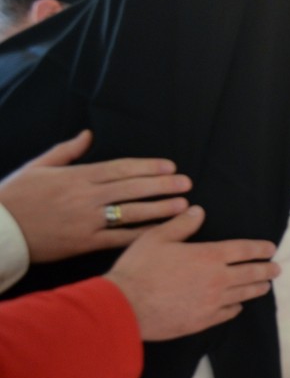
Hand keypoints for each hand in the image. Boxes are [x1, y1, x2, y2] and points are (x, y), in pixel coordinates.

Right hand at [0, 130, 191, 262]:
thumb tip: (88, 134)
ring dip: (159, 208)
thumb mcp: (38, 167)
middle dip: (161, 185)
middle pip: (131, 188)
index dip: (147, 167)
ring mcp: (86, 220)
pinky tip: (161, 232)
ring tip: (182, 205)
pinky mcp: (83, 242)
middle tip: (186, 183)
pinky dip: (141, 235)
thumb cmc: (15, 197)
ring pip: (130, 212)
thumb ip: (67, 151)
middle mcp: (85, 196)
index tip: (170, 166)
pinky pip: (118, 238)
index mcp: (76, 176)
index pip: (120, 168)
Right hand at [105, 206, 279, 341]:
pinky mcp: (204, 321)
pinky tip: (238, 306)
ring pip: (243, 294)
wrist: (125, 307)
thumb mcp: (157, 238)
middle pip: (251, 273)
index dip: (260, 248)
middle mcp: (217, 279)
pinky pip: (228, 313)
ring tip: (265, 286)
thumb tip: (198, 211)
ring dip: (257, 288)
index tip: (271, 249)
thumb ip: (181, 225)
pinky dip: (236, 308)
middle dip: (266, 270)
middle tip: (276, 269)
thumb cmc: (139, 269)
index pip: (243, 249)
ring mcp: (213, 302)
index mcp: (208, 256)